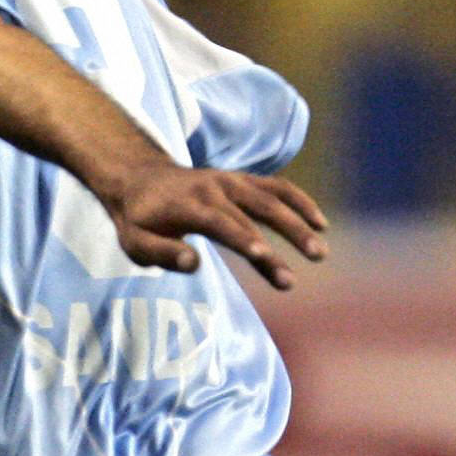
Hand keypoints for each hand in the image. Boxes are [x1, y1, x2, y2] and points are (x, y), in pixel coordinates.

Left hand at [101, 161, 328, 290]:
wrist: (141, 179)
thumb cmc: (139, 221)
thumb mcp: (135, 242)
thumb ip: (161, 253)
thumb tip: (194, 264)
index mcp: (187, 204)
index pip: (220, 222)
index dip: (242, 238)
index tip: (263, 256)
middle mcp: (214, 188)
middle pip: (254, 214)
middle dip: (276, 243)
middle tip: (295, 276)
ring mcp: (233, 181)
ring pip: (273, 198)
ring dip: (299, 223)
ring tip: (319, 252)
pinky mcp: (245, 180)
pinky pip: (278, 187)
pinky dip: (301, 201)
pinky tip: (320, 224)